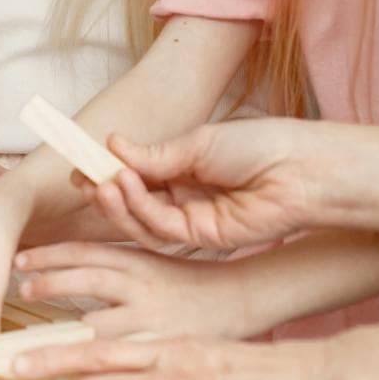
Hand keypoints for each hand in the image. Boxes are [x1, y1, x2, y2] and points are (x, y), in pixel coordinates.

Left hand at [13, 242, 255, 338]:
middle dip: (51, 282)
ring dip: (61, 335)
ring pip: (100, 323)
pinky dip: (94, 371)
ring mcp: (154, 318)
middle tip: (20, 290)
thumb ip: (119, 268)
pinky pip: (123, 361)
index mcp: (139, 261)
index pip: (87, 252)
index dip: (50, 255)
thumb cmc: (197, 285)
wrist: (246, 298)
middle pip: (89, 278)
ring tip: (30, 347)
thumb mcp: (155, 266)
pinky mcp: (164, 347)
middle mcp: (144, 285)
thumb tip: (75, 274)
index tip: (19, 262)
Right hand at [80, 118, 315, 250]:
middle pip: (132, 199)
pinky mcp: (200, 237)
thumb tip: (112, 147)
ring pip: (140, 219)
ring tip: (102, 180)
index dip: (106, 170)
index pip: (135, 172)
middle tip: (81, 177)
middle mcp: (184, 195)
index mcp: (184, 168)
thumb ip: (155, 155)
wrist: (298, 170)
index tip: (80, 162)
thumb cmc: (258, 146)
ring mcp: (191, 217)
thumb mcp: (198, 142)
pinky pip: (159, 227)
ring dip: (116, 200)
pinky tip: (127, 185)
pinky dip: (138, 207)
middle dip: (103, 189)